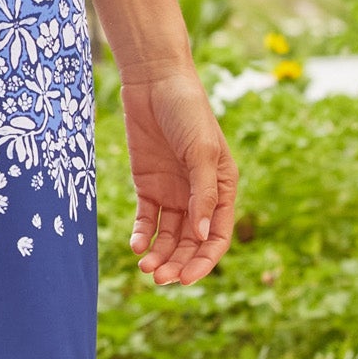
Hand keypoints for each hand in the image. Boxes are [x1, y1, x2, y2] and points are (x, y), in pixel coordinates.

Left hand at [120, 68, 236, 284]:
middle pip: (190, 242)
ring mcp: (172, 191)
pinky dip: (141, 234)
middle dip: (177, 263)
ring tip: (145, 267)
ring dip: (159, 253)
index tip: (186, 279)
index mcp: (222, 189)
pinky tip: (135, 245)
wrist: (154, 80)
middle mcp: (197, 195)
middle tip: (160, 278)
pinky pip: (146, 218)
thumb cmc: (188, 111)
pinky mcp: (148, 184)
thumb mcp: (202, 152)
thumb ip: (202, 194)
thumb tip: (202, 237)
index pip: (217, 236)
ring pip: (167, 235)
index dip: (204, 261)